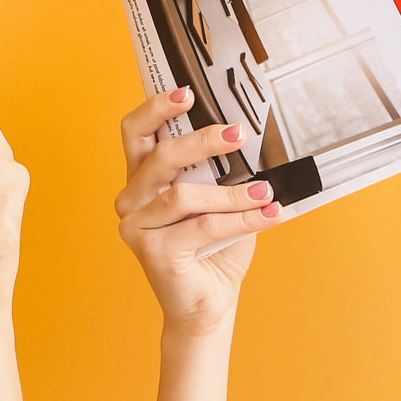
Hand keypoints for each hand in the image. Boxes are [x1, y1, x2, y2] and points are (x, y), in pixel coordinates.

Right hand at [114, 88, 284, 336]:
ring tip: (265, 191)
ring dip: (231, 193)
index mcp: (141, 179)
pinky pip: (203, 226)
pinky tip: (268, 214)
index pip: (135, 133)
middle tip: (238, 133)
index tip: (187, 93)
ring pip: (184, 195)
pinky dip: (241, 220)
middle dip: (201, 141)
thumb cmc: (213, 251)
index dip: (156, 108)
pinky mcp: (152, 251)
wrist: (207, 307)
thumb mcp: (218, 201)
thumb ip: (221, 173)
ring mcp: (136, 226)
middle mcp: (131, 199)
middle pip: (160, 157)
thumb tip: (252, 140)